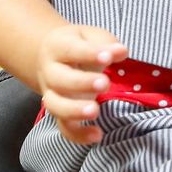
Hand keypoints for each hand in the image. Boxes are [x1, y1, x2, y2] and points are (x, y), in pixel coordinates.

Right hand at [35, 24, 127, 145]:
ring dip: (75, 111)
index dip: (89, 54)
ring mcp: (52, 95)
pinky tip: (97, 135)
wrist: (52, 58)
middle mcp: (50, 72)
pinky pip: (64, 128)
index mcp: (57, 47)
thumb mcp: (89, 36)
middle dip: (82, 83)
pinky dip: (78, 135)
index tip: (108, 57)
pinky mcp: (60, 114)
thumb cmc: (77, 45)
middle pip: (60, 80)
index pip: (70, 50)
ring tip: (95, 111)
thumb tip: (121, 51)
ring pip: (56, 106)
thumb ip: (104, 43)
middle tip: (104, 83)